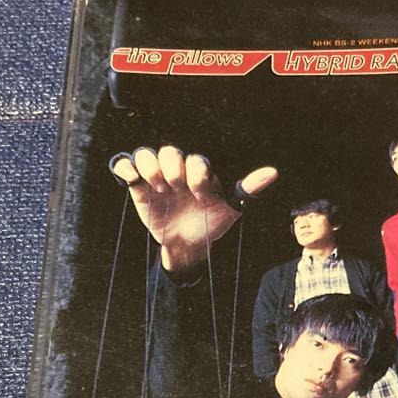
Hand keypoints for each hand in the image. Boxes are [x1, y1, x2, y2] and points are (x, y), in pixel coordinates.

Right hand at [110, 145, 277, 272]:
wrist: (187, 244)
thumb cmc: (211, 222)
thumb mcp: (231, 209)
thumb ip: (248, 190)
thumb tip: (273, 172)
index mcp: (199, 171)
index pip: (196, 161)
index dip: (198, 176)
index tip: (202, 197)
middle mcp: (177, 169)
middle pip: (169, 152)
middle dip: (173, 169)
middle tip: (175, 188)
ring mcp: (156, 176)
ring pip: (146, 154)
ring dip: (150, 167)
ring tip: (159, 188)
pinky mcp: (138, 186)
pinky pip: (124, 166)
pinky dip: (124, 167)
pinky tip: (131, 178)